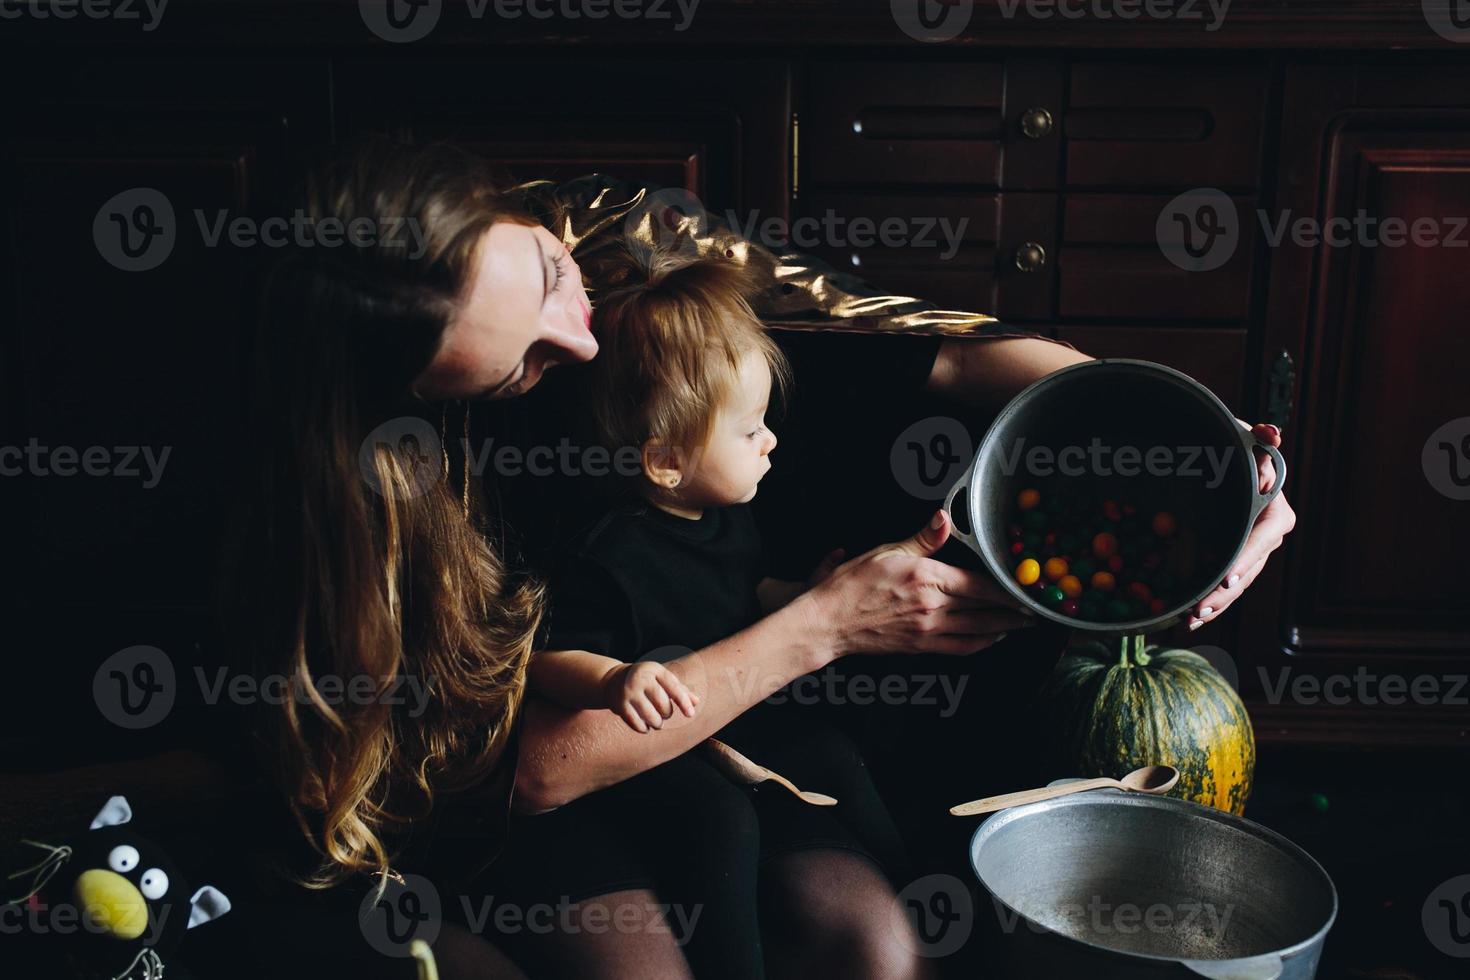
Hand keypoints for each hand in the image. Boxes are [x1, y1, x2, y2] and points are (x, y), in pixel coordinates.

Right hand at [602, 661, 699, 732]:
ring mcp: (629, 692)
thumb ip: (679, 689)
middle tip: (664, 713)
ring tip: (656, 721)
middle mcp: (640, 679)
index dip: (683, 701)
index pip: (673, 686)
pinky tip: (645, 726)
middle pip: (663, 705)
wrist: (613, 680)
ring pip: (652, 717)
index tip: (690, 714)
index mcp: (654, 670)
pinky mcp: (619, 706)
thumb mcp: (661, 679)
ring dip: (657, 723)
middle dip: (667, 714)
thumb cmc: (646, 681)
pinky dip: (645, 729)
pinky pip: (638, 724)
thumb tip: (696, 702)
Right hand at [804, 509, 1035, 656]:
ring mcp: (929, 629)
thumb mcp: (886, 551)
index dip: (1007, 588)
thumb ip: (922, 538)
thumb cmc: (850, 586)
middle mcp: (933, 606)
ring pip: (978, 630)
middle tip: (1036, 608)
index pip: (979, 584)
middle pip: (985, 609)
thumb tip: (943, 517)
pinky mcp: (921, 646)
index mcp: (927, 578)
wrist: (829, 622)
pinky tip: (992, 639)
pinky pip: (961, 648)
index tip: (1025, 587)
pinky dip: (982, 644)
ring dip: (1005, 627)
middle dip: (1014, 610)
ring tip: (1023, 624)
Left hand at [1188, 422, 1296, 629]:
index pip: (1263, 540)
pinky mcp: (1233, 563)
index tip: (1228, 577)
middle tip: (1201, 607)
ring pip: (1237, 585)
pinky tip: (1189, 620)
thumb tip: (1269, 434)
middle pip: (1249, 570)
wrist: (1222, 466)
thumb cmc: (1235, 451)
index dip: (1246, 559)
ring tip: (1192, 618)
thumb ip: (1259, 437)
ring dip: (1216, 604)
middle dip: (1226, 592)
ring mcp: (1251, 554)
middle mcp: (1267, 539)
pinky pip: (1224, 587)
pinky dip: (1209, 604)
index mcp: (1275, 513)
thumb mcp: (1244, 439)